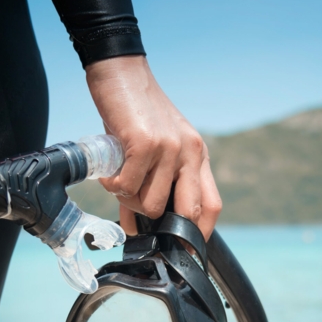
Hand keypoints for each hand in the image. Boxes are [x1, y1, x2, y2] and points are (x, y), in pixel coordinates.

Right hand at [85, 55, 220, 238]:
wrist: (122, 71)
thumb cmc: (138, 115)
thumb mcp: (157, 149)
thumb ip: (156, 184)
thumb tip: (140, 226)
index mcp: (198, 157)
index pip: (212, 205)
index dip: (200, 233)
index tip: (186, 250)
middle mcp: (190, 153)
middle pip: (188, 211)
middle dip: (165, 228)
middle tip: (142, 225)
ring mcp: (169, 148)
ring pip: (152, 204)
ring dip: (130, 202)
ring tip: (119, 183)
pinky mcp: (144, 143)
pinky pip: (127, 187)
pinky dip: (113, 188)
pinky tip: (109, 174)